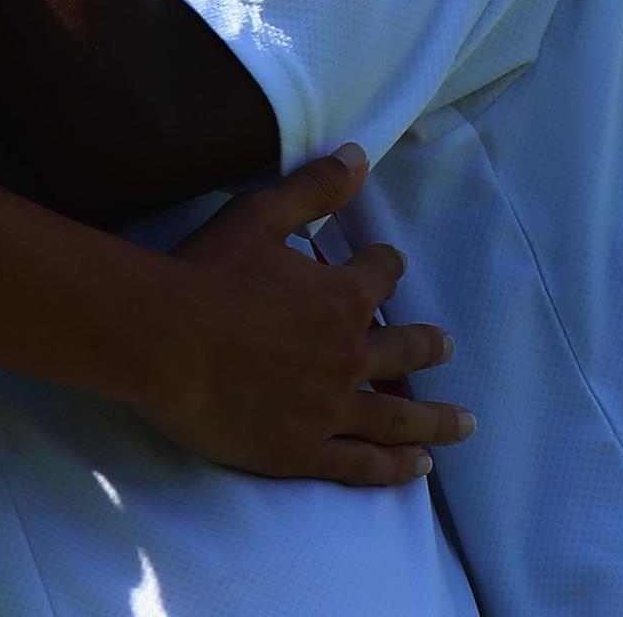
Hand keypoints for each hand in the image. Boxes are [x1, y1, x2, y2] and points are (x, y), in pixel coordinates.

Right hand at [134, 146, 470, 484]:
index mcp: (342, 298)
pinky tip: (418, 466)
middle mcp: (349, 356)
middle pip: (404, 351)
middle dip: (427, 346)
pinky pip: (362, 465)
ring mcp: (329, 409)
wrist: (160, 339)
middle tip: (445, 345)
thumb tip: (359, 155)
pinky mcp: (302, 451)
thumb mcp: (259, 215)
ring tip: (462, 423)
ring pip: (397, 417)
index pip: (380, 277)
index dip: (385, 267)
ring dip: (435, 420)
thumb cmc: (204, 273)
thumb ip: (314, 188)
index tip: (388, 266)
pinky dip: (395, 467)